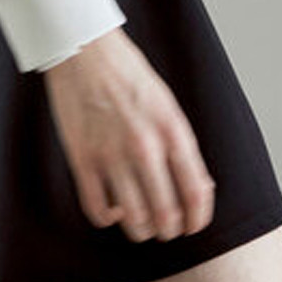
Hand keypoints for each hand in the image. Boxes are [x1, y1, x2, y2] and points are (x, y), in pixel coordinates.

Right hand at [41, 27, 216, 242]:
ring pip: (133, 219)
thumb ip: (182, 145)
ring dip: (141, 229)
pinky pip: (97, 209)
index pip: (195, 192)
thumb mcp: (167, 105)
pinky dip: (108, 219)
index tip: (193, 226)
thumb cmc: (128, 75)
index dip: (197, 219)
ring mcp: (111, 155)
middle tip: (167, 230)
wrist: (84, 51)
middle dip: (169, 230)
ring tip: (142, 225)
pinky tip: (112, 211)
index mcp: (172, 131)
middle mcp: (145, 146)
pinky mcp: (82, 159)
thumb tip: (199, 186)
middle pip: (165, 213)